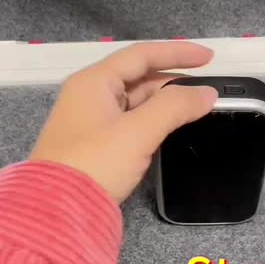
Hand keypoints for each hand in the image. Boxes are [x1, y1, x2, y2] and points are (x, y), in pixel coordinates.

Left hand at [29, 42, 217, 203]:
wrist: (55, 211)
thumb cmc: (94, 164)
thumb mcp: (138, 132)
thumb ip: (175, 107)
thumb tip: (206, 93)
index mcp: (94, 82)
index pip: (141, 54)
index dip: (177, 52)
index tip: (209, 57)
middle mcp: (90, 95)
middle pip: (138, 76)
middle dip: (173, 80)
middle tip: (206, 89)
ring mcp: (91, 120)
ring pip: (135, 100)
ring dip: (165, 101)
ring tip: (195, 108)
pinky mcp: (94, 144)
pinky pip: (130, 120)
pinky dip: (153, 119)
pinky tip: (170, 127)